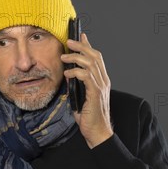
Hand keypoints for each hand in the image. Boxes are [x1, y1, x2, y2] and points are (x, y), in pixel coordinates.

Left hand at [61, 32, 113, 148]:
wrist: (97, 132)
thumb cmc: (89, 117)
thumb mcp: (81, 97)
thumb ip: (77, 85)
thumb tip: (68, 74)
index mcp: (101, 81)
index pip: (96, 58)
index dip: (88, 46)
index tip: (81, 36)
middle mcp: (103, 81)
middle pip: (95, 56)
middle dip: (81, 46)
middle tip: (69, 41)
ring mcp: (101, 86)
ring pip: (90, 64)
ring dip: (76, 57)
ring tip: (64, 56)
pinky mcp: (95, 93)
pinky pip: (86, 76)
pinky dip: (76, 72)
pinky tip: (67, 73)